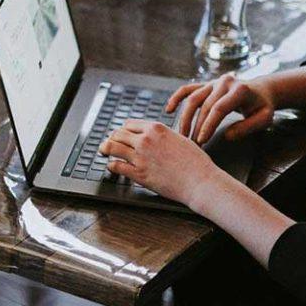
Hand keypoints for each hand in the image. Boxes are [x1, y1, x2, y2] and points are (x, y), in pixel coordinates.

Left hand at [99, 119, 226, 206]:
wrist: (201, 182)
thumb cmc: (196, 162)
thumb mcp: (180, 139)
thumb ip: (163, 135)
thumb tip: (154, 135)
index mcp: (156, 128)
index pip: (129, 124)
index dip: (124, 130)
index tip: (122, 135)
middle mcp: (145, 140)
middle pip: (117, 133)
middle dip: (112, 138)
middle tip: (110, 143)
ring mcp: (140, 156)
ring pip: (111, 146)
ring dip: (105, 149)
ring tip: (103, 151)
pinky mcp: (138, 173)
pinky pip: (115, 165)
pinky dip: (111, 166)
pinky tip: (112, 167)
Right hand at [169, 73, 277, 143]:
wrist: (261, 90)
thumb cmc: (262, 106)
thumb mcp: (264, 118)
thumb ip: (247, 127)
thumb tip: (226, 136)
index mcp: (239, 90)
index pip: (219, 108)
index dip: (208, 125)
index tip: (202, 140)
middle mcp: (223, 82)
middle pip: (204, 105)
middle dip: (196, 126)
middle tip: (192, 144)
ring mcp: (212, 82)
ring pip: (192, 98)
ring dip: (185, 117)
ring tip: (182, 135)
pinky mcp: (205, 84)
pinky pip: (187, 89)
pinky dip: (176, 98)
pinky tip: (169, 110)